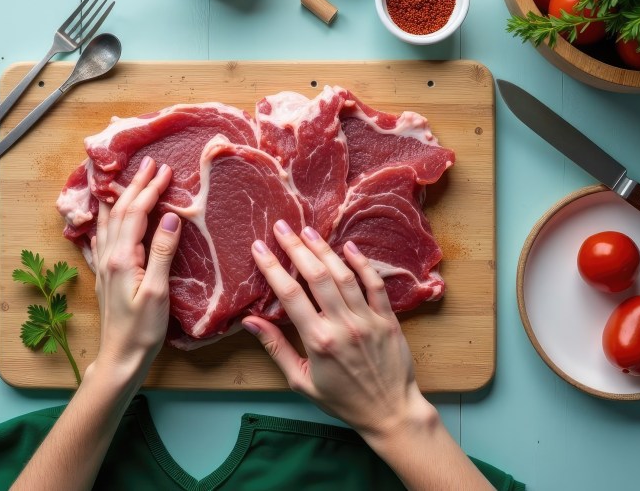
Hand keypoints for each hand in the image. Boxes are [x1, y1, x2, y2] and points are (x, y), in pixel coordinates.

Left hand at [91, 156, 181, 375]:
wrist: (120, 357)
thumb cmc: (143, 330)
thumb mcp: (158, 291)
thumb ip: (162, 252)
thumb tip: (169, 216)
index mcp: (122, 258)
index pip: (137, 213)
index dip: (150, 189)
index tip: (165, 170)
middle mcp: (109, 256)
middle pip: (121, 211)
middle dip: (136, 185)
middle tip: (150, 164)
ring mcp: (105, 265)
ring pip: (109, 221)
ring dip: (120, 197)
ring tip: (127, 179)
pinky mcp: (106, 275)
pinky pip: (104, 236)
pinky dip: (109, 218)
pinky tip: (109, 217)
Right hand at [244, 220, 431, 439]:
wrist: (389, 412)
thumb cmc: (342, 401)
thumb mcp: (301, 382)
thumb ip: (276, 348)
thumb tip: (250, 322)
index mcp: (318, 341)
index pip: (290, 295)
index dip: (272, 268)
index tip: (259, 248)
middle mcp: (343, 325)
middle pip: (316, 276)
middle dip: (296, 248)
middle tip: (282, 227)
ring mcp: (368, 320)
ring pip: (344, 275)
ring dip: (324, 250)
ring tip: (308, 231)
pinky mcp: (388, 319)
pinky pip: (375, 285)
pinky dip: (362, 264)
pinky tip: (348, 247)